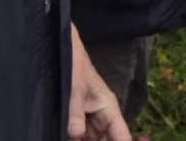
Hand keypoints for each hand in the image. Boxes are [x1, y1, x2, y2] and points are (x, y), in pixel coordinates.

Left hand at [69, 26, 130, 140]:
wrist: (63, 54)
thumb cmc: (75, 67)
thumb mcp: (74, 89)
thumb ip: (74, 114)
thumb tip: (76, 135)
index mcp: (108, 108)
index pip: (121, 135)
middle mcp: (101, 118)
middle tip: (82, 140)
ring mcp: (89, 121)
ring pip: (92, 140)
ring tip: (73, 138)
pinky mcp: (76, 122)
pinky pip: (79, 137)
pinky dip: (74, 139)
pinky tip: (64, 136)